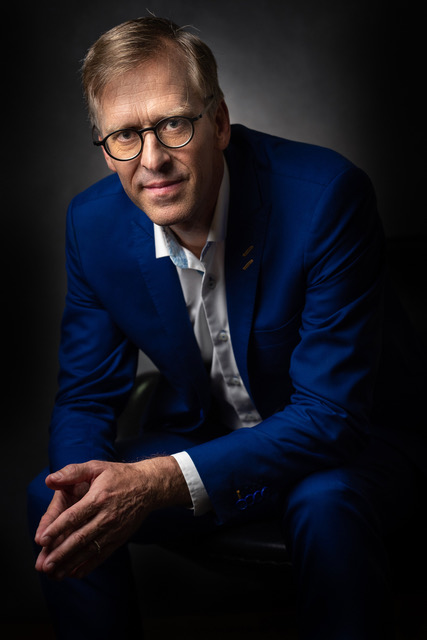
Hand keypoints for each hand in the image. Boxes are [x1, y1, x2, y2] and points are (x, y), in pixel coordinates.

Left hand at [34, 457, 189, 579]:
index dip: (57, 529)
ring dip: (71, 563)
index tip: (42, 539)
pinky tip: (74, 573)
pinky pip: (102, 555)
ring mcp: (114, 529)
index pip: (74, 516)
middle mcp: (106, 516)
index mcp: (99, 497)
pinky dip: (88, 566)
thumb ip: (72, 472)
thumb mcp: (96, 467)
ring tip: (55, 574)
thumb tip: (50, 480)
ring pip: (90, 550)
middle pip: (80, 538)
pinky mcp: (119, 538)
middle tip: (45, 565)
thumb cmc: (120, 475)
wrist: (149, 486)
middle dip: (61, 553)